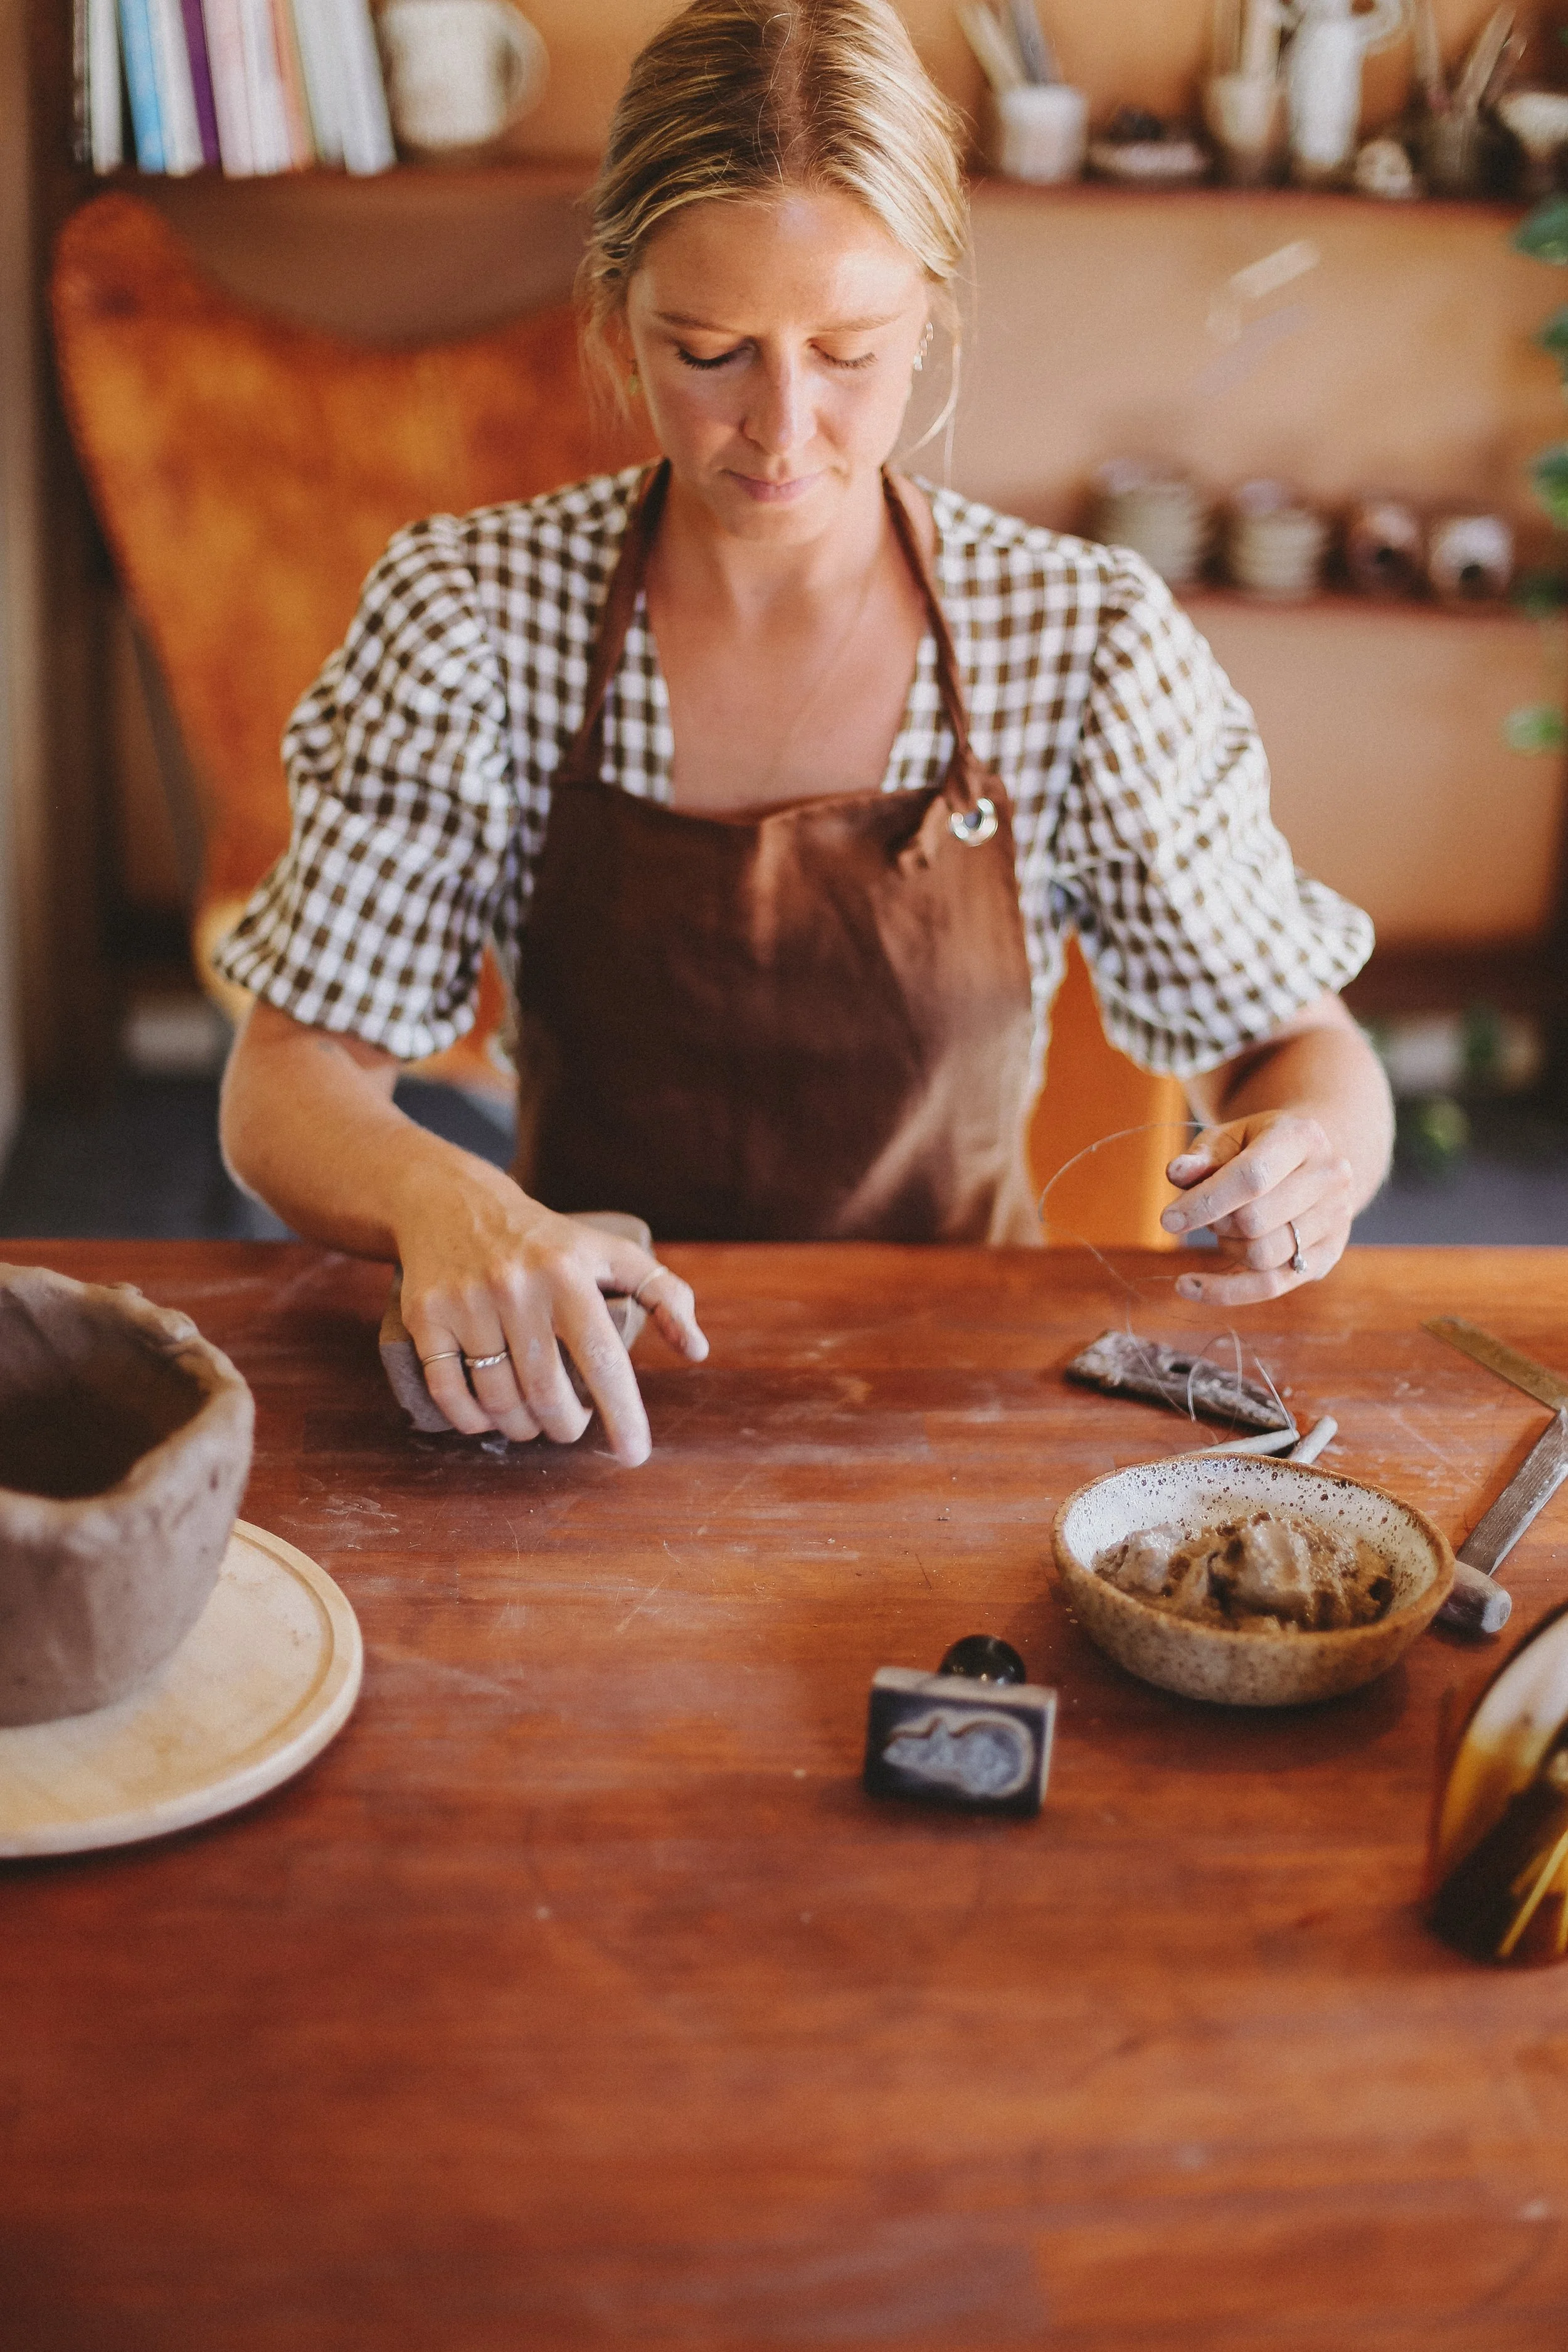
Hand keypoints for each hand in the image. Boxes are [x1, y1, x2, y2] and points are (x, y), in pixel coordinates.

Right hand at [394, 1158, 707, 1465]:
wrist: (451, 1202)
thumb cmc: (545, 1240)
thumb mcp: (609, 1251)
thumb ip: (663, 1295)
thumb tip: (697, 1350)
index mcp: (569, 1274)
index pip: (602, 1358)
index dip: (621, 1413)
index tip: (634, 1455)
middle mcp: (517, 1287)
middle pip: (547, 1392)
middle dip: (564, 1425)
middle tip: (568, 1424)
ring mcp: (468, 1302)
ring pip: (499, 1399)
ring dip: (521, 1426)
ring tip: (532, 1420)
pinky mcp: (427, 1316)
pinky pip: (449, 1391)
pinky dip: (470, 1420)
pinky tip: (487, 1419)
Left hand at [1158, 1112, 1355, 1305]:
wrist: (1308, 1161)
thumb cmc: (1256, 1148)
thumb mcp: (1227, 1139)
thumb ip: (1200, 1157)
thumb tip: (1177, 1173)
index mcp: (1302, 1137)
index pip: (1252, 1178)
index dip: (1206, 1202)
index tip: (1168, 1220)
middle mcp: (1328, 1177)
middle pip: (1256, 1221)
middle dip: (1217, 1223)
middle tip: (1210, 1214)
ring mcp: (1334, 1218)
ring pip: (1263, 1256)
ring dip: (1228, 1247)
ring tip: (1227, 1228)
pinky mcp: (1326, 1255)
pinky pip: (1271, 1286)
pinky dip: (1225, 1291)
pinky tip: (1189, 1286)